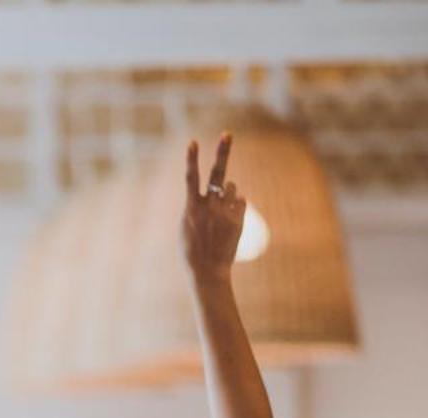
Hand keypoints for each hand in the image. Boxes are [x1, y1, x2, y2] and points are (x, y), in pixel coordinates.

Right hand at [180, 133, 246, 283]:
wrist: (208, 271)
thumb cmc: (191, 249)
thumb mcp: (186, 226)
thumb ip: (198, 205)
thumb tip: (220, 188)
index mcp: (191, 208)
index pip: (191, 177)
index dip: (191, 159)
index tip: (193, 141)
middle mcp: (210, 207)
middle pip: (217, 173)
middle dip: (222, 152)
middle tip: (227, 135)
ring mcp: (225, 212)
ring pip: (232, 187)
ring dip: (228, 192)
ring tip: (220, 211)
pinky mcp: (239, 218)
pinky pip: (241, 200)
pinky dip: (236, 205)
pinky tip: (229, 220)